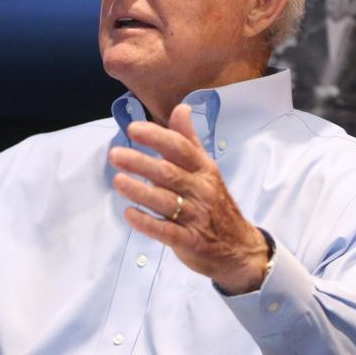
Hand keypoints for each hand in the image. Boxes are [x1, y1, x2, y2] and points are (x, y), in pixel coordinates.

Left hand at [108, 104, 269, 294]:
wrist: (240, 248)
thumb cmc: (215, 203)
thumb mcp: (206, 168)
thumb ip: (189, 139)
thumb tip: (181, 107)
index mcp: (204, 169)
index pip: (180, 148)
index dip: (157, 137)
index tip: (133, 128)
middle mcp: (201, 190)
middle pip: (169, 173)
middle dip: (140, 162)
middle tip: (115, 155)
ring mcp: (196, 216)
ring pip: (166, 201)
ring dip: (140, 191)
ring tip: (118, 180)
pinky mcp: (190, 241)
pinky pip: (167, 231)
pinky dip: (148, 223)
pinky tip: (129, 214)